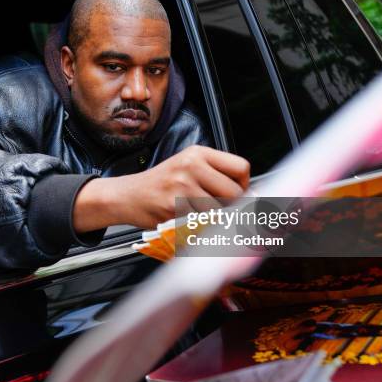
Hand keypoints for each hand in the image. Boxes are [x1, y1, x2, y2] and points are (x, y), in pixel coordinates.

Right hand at [73, 145, 249, 232]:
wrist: (128, 196)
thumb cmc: (161, 185)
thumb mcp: (188, 167)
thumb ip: (217, 175)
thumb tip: (253, 194)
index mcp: (198, 153)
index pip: (241, 167)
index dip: (244, 185)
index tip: (236, 193)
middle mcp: (191, 166)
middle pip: (235, 192)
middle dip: (231, 207)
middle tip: (215, 209)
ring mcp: (182, 186)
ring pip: (220, 212)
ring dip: (214, 220)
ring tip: (197, 214)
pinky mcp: (174, 207)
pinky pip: (202, 224)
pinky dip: (199, 228)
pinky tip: (186, 220)